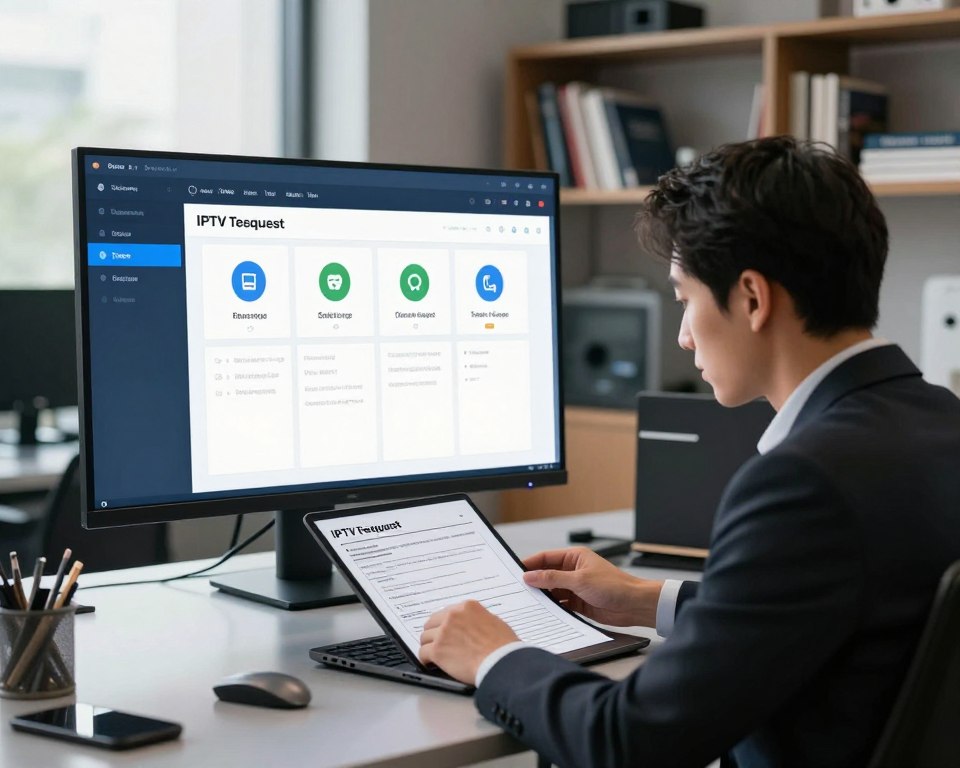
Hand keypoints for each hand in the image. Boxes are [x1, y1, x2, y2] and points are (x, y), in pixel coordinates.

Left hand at [419, 600, 518, 684]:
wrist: (501, 661)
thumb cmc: (503, 646)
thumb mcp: (493, 621)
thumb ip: (476, 619)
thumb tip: (469, 626)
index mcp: (466, 607)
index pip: (446, 613)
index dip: (444, 625)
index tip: (445, 632)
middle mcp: (453, 615)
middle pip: (432, 623)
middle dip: (434, 634)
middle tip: (439, 644)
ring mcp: (443, 632)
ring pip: (425, 637)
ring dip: (430, 646)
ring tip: (435, 655)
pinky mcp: (437, 650)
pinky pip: (423, 653)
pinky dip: (426, 660)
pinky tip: (430, 663)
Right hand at [523, 547, 662, 626]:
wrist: (634, 605)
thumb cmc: (614, 586)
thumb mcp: (579, 580)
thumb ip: (552, 578)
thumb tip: (530, 576)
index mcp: (575, 557)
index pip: (546, 558)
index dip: (530, 564)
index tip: (516, 571)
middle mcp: (573, 571)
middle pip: (547, 575)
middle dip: (534, 582)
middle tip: (517, 589)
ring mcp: (575, 587)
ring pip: (552, 591)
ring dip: (543, 596)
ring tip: (527, 602)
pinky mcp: (579, 603)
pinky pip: (560, 604)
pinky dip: (552, 607)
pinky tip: (543, 612)